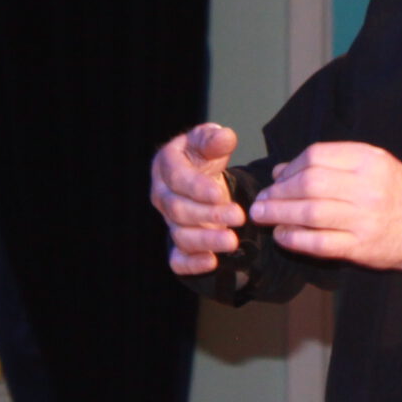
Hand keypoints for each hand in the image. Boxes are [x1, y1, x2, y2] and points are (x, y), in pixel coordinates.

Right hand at [150, 123, 245, 275]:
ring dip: (207, 241)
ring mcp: (168, 222)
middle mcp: (162, 196)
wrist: (203, 179)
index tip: (220, 194)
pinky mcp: (177, 244)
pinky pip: (179, 260)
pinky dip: (193, 264)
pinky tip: (212, 262)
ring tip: (233, 241)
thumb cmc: (204, 156)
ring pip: (181, 235)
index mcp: (165, 166)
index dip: (197, 188)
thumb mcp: (209, 142)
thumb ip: (215, 139)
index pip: (177, 179)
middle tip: (238, 216)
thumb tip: (224, 137)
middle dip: (208, 215)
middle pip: (178, 210)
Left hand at [248, 142, 401, 278]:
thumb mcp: (375, 166)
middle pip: (308, 183)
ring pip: (309, 212)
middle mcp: (367, 186)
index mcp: (369, 160)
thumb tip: (282, 170)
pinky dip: (295, 239)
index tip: (277, 179)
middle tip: (260, 201)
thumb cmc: (400, 194)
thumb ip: (331, 164)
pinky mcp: (361, 247)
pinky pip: (318, 242)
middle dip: (277, 193)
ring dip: (279, 214)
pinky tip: (283, 236)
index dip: (289, 168)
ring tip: (263, 216)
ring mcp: (364, 218)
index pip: (316, 156)